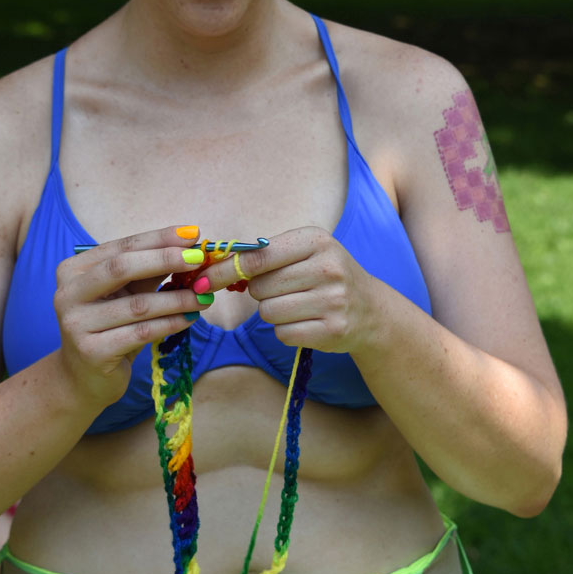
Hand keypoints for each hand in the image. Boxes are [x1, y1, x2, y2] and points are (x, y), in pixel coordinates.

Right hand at [53, 226, 210, 410]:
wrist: (83, 377)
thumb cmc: (109, 327)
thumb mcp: (126, 294)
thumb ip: (149, 272)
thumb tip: (190, 249)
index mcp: (74, 270)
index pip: (121, 247)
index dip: (158, 238)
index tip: (192, 234)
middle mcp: (67, 294)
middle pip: (121, 268)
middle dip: (165, 260)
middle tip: (199, 259)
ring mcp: (76, 324)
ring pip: (137, 305)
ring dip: (177, 299)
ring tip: (205, 296)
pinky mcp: (92, 352)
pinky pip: (141, 332)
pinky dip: (171, 323)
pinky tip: (190, 318)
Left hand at [202, 226, 380, 353]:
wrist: (371, 309)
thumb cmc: (324, 275)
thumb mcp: (303, 252)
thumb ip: (263, 256)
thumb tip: (211, 268)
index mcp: (316, 240)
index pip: (256, 258)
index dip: (224, 270)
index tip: (202, 280)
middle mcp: (328, 268)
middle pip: (259, 287)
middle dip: (259, 292)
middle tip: (281, 289)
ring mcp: (333, 301)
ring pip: (268, 312)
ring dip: (272, 312)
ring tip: (297, 304)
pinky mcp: (332, 330)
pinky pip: (282, 333)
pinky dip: (286, 330)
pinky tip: (306, 321)